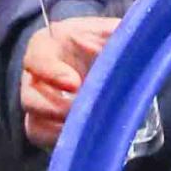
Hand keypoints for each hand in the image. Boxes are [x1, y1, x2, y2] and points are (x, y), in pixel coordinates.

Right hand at [17, 12, 116, 147]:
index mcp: (45, 47)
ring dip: (58, 126)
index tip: (75, 83)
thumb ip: (119, 31)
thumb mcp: (108, 30)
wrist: (92, 60)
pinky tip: (81, 138)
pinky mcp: (41, 123)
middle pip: (30, 97)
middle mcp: (34, 76)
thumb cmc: (96, 42)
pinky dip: (57, 139)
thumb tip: (140, 33)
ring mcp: (35, 102)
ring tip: (86, 125)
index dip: (52, 72)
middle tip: (83, 110)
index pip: (37, 59)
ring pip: (34, 120)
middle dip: (56, 107)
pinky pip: (40, 136)